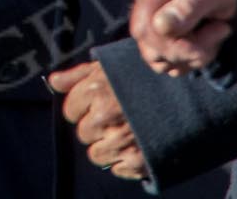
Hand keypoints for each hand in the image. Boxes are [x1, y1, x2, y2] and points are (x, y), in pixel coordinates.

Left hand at [46, 60, 146, 178]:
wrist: (183, 93)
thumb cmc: (140, 77)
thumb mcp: (107, 67)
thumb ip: (77, 76)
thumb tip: (53, 82)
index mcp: (96, 90)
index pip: (70, 112)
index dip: (83, 108)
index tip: (98, 103)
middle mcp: (105, 116)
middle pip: (83, 134)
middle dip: (95, 127)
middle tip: (116, 116)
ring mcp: (120, 140)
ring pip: (96, 155)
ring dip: (107, 146)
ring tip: (126, 130)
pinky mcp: (137, 160)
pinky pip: (116, 169)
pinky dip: (124, 161)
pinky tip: (136, 143)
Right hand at [130, 0, 236, 75]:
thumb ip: (190, 3)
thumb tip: (160, 26)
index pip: (147, 28)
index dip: (177, 42)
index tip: (220, 28)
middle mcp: (145, 9)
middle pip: (152, 48)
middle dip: (191, 50)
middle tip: (222, 29)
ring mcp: (150, 27)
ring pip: (160, 61)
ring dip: (194, 57)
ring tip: (216, 33)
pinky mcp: (159, 41)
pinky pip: (167, 65)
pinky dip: (190, 62)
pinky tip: (206, 43)